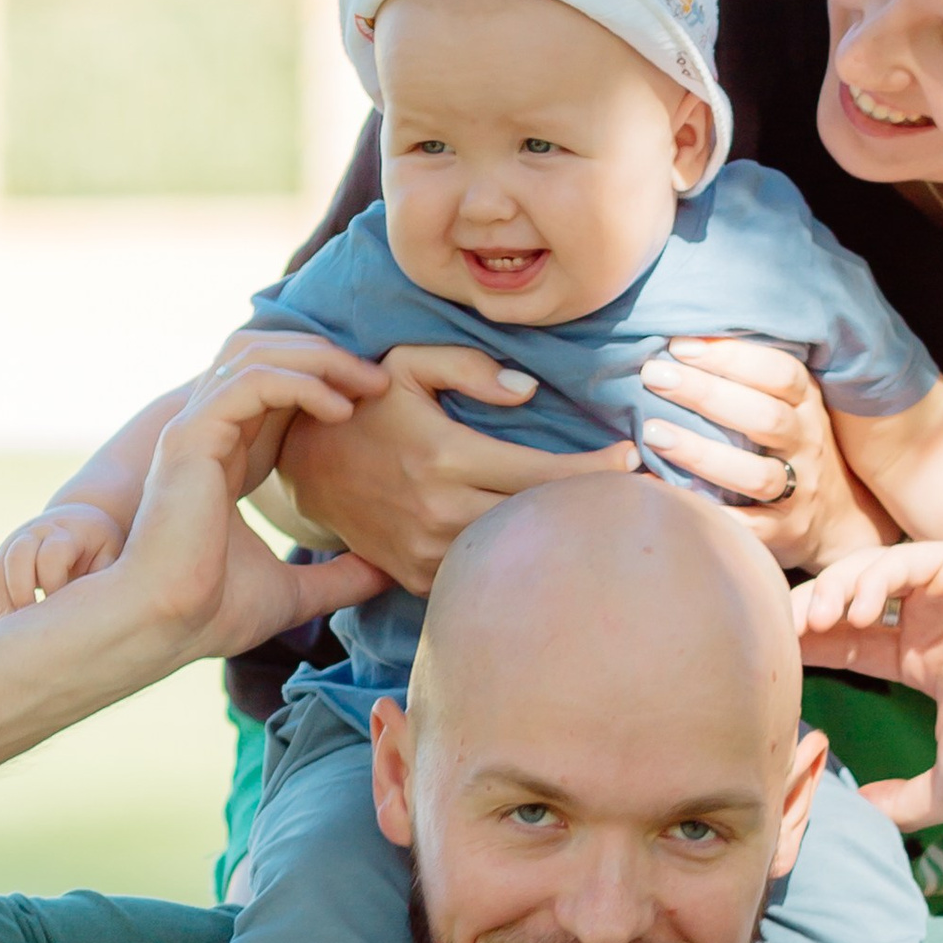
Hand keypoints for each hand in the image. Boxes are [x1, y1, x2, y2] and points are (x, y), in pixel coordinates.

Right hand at [0, 498, 127, 621]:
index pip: (51, 556)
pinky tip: (9, 632)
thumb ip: (105, 580)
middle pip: (16, 558)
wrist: (79, 524)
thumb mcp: (112, 558)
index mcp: (67, 531)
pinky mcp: (0, 561)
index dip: (55, 586)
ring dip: (4, 607)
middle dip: (22, 595)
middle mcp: (35, 533)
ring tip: (21, 636)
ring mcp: (12, 545)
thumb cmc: (102, 548)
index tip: (67, 611)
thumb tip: (91, 615)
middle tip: (36, 625)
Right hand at [116, 353, 389, 668]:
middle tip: (381, 380)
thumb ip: (339, 577)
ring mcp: (196, 429)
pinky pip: (252, 380)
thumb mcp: (295, 591)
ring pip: (259, 354)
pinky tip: (340, 409)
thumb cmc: (211, 612)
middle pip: (268, 356)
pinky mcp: (192, 435)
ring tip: (368, 384)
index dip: (328, 383)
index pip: (278, 391)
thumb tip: (386, 577)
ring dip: (320, 359)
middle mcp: (209, 433)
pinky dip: (300, 383)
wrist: (163, 626)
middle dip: (328, 357)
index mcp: (228, 459)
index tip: (379, 403)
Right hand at [278, 342, 635, 593]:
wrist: (303, 469)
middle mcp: (440, 510)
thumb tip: (529, 391)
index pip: (541, 472)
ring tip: (599, 524)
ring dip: (559, 541)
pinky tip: (549, 553)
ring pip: (515, 555)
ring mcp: (429, 552)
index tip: (634, 460)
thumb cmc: (366, 407)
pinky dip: (516, 563)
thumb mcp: (407, 364)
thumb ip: (470, 367)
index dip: (596, 471)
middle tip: (639, 496)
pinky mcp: (419, 578)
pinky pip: (482, 575)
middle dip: (591, 509)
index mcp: (446, 456)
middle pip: (538, 520)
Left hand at [641, 339, 894, 567]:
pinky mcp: (784, 533)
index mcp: (807, 404)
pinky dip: (706, 512)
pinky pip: (745, 526)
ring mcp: (799, 492)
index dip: (732, 356)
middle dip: (706, 393)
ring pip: (755, 474)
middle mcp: (808, 444)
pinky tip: (665, 493)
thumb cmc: (793, 450)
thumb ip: (750, 381)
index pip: (779, 372)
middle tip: (654, 375)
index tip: (680, 345)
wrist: (835, 521)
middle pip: (764, 417)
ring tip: (652, 433)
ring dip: (702, 454)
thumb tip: (680, 344)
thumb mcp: (788, 408)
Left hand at [791, 541, 942, 829]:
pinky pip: (905, 557)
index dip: (812, 644)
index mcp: (926, 659)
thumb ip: (901, 801)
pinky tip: (854, 612)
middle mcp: (936, 619)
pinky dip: (871, 577)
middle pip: (852, 599)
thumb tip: (863, 812)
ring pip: (871, 570)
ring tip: (814, 622)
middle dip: (812, 611)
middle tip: (781, 633)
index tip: (776, 658)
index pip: (852, 640)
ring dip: (834, 589)